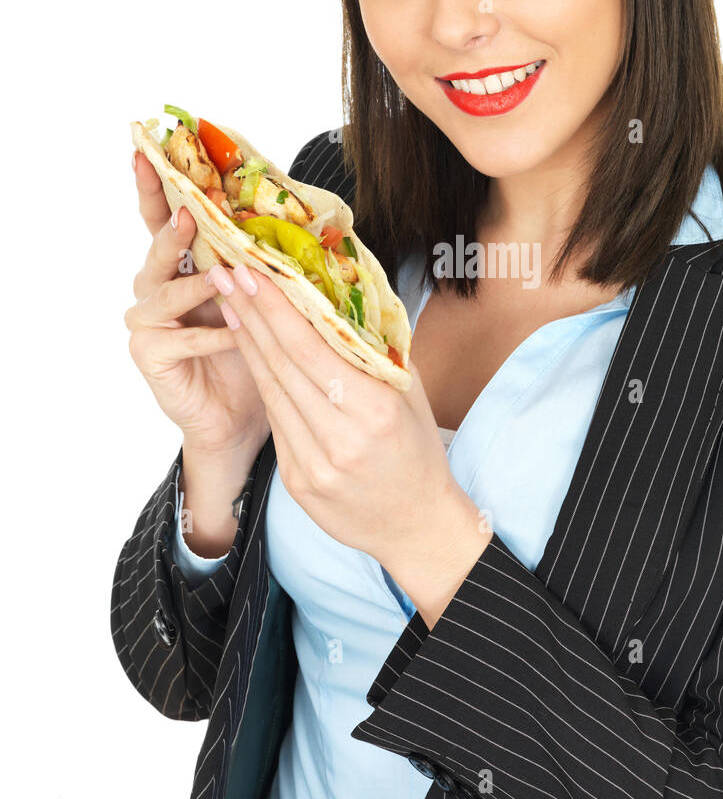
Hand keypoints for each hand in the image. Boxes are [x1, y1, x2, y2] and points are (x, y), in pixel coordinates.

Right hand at [125, 150, 269, 459]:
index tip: (147, 149)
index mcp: (183, 262)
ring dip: (196, 283)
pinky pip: (180, 338)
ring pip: (163, 291)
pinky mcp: (150, 354)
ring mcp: (148, 320)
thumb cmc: (253, 349)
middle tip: (190, 211)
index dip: (156, 182)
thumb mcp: (262, 297)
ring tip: (223, 276)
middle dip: (172, 226)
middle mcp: (157, 285)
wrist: (238, 416)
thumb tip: (301, 214)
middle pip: (156, 244)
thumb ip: (262, 260)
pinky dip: (211, 333)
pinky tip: (235, 330)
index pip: (165, 214)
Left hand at [209, 260, 490, 625]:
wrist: (417, 528)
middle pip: (283, 364)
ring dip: (247, 343)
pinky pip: (276, 421)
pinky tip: (252, 352)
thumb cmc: (420, 453)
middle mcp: (341, 437)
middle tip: (228, 272)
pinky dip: (263, 382)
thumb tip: (345, 298)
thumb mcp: (413, 397)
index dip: (276, 307)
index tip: (254, 271)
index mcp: (376, 410)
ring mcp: (314, 463)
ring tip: (231, 304)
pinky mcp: (296, 481)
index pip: (312, 347)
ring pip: (271, 391)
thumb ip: (378, 352)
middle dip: (252, 314)